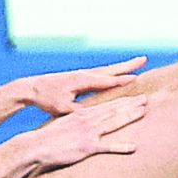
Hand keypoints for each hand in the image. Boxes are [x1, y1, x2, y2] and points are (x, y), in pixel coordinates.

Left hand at [17, 57, 147, 114]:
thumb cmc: (46, 99)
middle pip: (111, 70)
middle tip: (144, 59)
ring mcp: (83, 74)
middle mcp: (85, 74)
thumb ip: (77, 112)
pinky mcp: (80, 77)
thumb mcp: (61, 108)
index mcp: (82, 81)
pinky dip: (112, 73)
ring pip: (107, 70)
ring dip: (122, 67)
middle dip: (128, 65)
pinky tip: (117, 75)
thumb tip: (89, 117)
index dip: (122, 80)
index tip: (137, 78)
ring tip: (137, 63)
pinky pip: (101, 75)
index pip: (107, 81)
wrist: (32, 88)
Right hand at [25, 96, 147, 168]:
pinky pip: (107, 147)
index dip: (122, 100)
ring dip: (130, 116)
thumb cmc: (48, 139)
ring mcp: (88, 133)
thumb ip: (78, 125)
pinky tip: (134, 147)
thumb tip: (85, 128)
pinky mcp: (86, 147)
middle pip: (113, 110)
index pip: (106, 105)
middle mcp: (87, 120)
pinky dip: (121, 147)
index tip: (134, 97)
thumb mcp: (65, 126)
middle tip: (146, 99)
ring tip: (144, 112)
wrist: (36, 146)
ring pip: (114, 122)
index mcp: (83, 114)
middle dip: (131, 104)